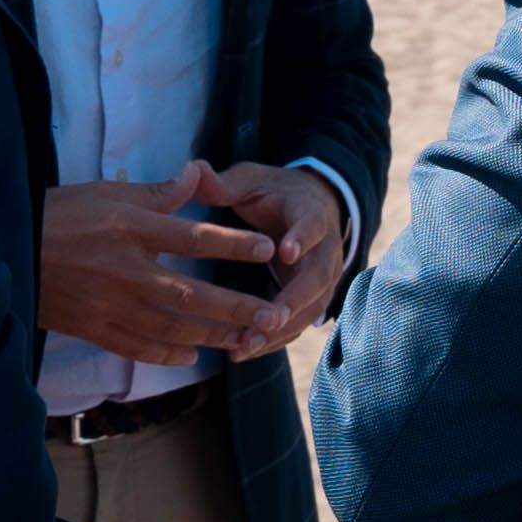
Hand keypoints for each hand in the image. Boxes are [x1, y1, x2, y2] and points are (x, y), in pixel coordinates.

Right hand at [38, 175, 285, 365]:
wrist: (7, 251)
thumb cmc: (58, 214)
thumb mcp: (106, 192)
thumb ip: (156, 192)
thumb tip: (196, 173)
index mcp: (130, 229)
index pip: (193, 237)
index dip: (233, 244)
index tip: (268, 249)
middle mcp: (125, 270)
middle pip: (190, 294)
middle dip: (235, 308)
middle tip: (273, 316)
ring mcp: (108, 304)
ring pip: (170, 327)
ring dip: (211, 336)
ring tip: (245, 340)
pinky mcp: (91, 327)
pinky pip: (136, 346)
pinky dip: (166, 353)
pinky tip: (192, 355)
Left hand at [193, 158, 357, 355]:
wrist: (307, 207)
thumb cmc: (273, 193)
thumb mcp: (251, 181)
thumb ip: (225, 183)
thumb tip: (195, 170)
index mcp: (311, 212)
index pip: (313, 224)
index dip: (302, 238)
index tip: (285, 251)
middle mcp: (326, 248)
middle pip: (319, 276)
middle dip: (295, 298)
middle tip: (270, 317)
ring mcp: (323, 277)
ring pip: (311, 307)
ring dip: (282, 328)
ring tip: (248, 344)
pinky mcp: (311, 299)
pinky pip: (299, 323)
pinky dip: (275, 339)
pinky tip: (244, 351)